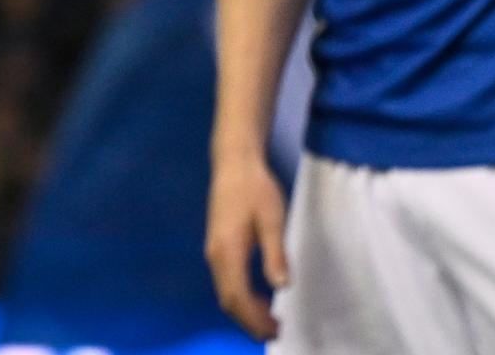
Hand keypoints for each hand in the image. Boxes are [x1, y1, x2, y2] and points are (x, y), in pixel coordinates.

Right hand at [203, 154, 288, 339]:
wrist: (234, 163)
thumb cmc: (255, 189)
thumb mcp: (272, 220)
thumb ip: (275, 254)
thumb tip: (281, 286)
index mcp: (228, 251)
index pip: (237, 297)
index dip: (255, 319)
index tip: (276, 329)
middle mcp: (215, 254)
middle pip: (228, 299)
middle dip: (249, 321)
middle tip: (276, 331)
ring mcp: (214, 250)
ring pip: (225, 291)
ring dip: (246, 310)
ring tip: (271, 318)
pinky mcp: (218, 245)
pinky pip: (226, 280)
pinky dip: (241, 295)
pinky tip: (260, 295)